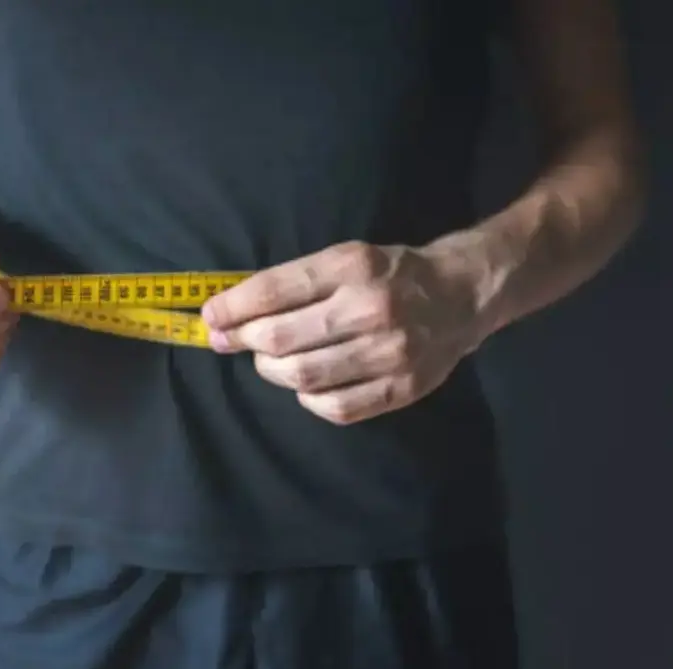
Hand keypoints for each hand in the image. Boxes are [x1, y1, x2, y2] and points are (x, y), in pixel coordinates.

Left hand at [201, 241, 482, 424]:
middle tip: (232, 341)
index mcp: (352, 266)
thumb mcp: (346, 258)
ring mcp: (389, 353)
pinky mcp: (401, 389)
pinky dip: (307, 398)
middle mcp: (371, 308)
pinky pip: (333, 407)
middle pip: (280, 338)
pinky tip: (307, 383)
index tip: (211, 316)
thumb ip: (293, 282)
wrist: (461, 296)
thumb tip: (229, 312)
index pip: (274, 290)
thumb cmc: (391, 274)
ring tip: (269, 361)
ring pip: (301, 376)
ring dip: (270, 370)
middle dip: (244, 341)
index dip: (232, 307)